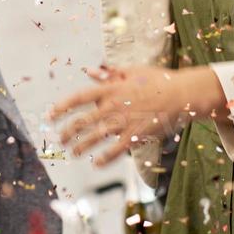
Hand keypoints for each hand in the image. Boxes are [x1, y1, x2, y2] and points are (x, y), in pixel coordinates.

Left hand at [50, 64, 220, 166]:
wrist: (183, 94)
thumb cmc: (158, 80)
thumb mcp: (133, 71)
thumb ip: (110, 73)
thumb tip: (90, 71)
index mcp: (112, 88)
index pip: (79, 98)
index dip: (61, 107)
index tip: (50, 115)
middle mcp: (114, 105)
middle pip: (82, 121)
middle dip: (67, 132)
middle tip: (59, 138)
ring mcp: (125, 121)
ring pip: (95, 137)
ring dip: (81, 146)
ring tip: (73, 152)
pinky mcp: (136, 134)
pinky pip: (116, 149)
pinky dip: (104, 158)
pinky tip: (96, 163)